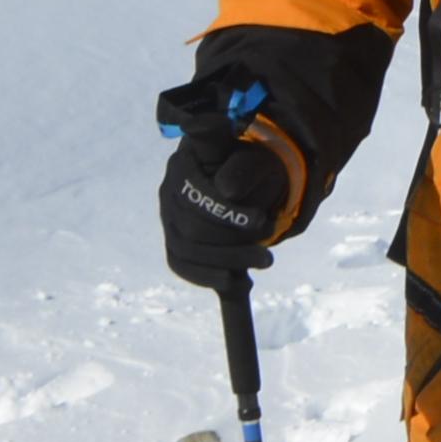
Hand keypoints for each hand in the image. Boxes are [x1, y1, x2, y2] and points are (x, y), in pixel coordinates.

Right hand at [156, 88, 309, 283]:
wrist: (245, 176)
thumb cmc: (249, 162)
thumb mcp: (254, 158)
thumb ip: (242, 166)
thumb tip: (227, 189)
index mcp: (183, 165)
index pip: (193, 193)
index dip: (226, 211)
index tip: (260, 219)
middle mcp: (169, 192)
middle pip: (191, 229)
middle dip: (233, 242)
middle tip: (271, 246)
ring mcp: (170, 219)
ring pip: (186, 251)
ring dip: (228, 262)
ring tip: (266, 260)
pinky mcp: (176, 242)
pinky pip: (181, 265)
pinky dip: (208, 277)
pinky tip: (239, 284)